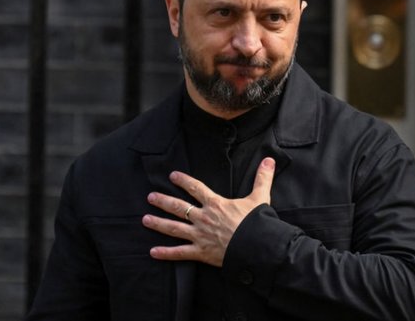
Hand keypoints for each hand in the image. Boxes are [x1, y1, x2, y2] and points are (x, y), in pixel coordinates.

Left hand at [141, 157, 275, 266]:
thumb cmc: (258, 223)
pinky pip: (180, 253)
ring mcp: (200, 235)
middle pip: (179, 207)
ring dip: (158, 223)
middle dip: (163, 201)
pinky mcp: (201, 253)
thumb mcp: (260, 197)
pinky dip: (166, 253)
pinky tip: (152, 252)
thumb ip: (262, 178)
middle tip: (150, 196)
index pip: (196, 188)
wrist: (257, 247)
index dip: (184, 181)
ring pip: (174, 228)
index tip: (172, 176)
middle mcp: (204, 218)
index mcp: (216, 204)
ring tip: (144, 219)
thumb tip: (269, 160)